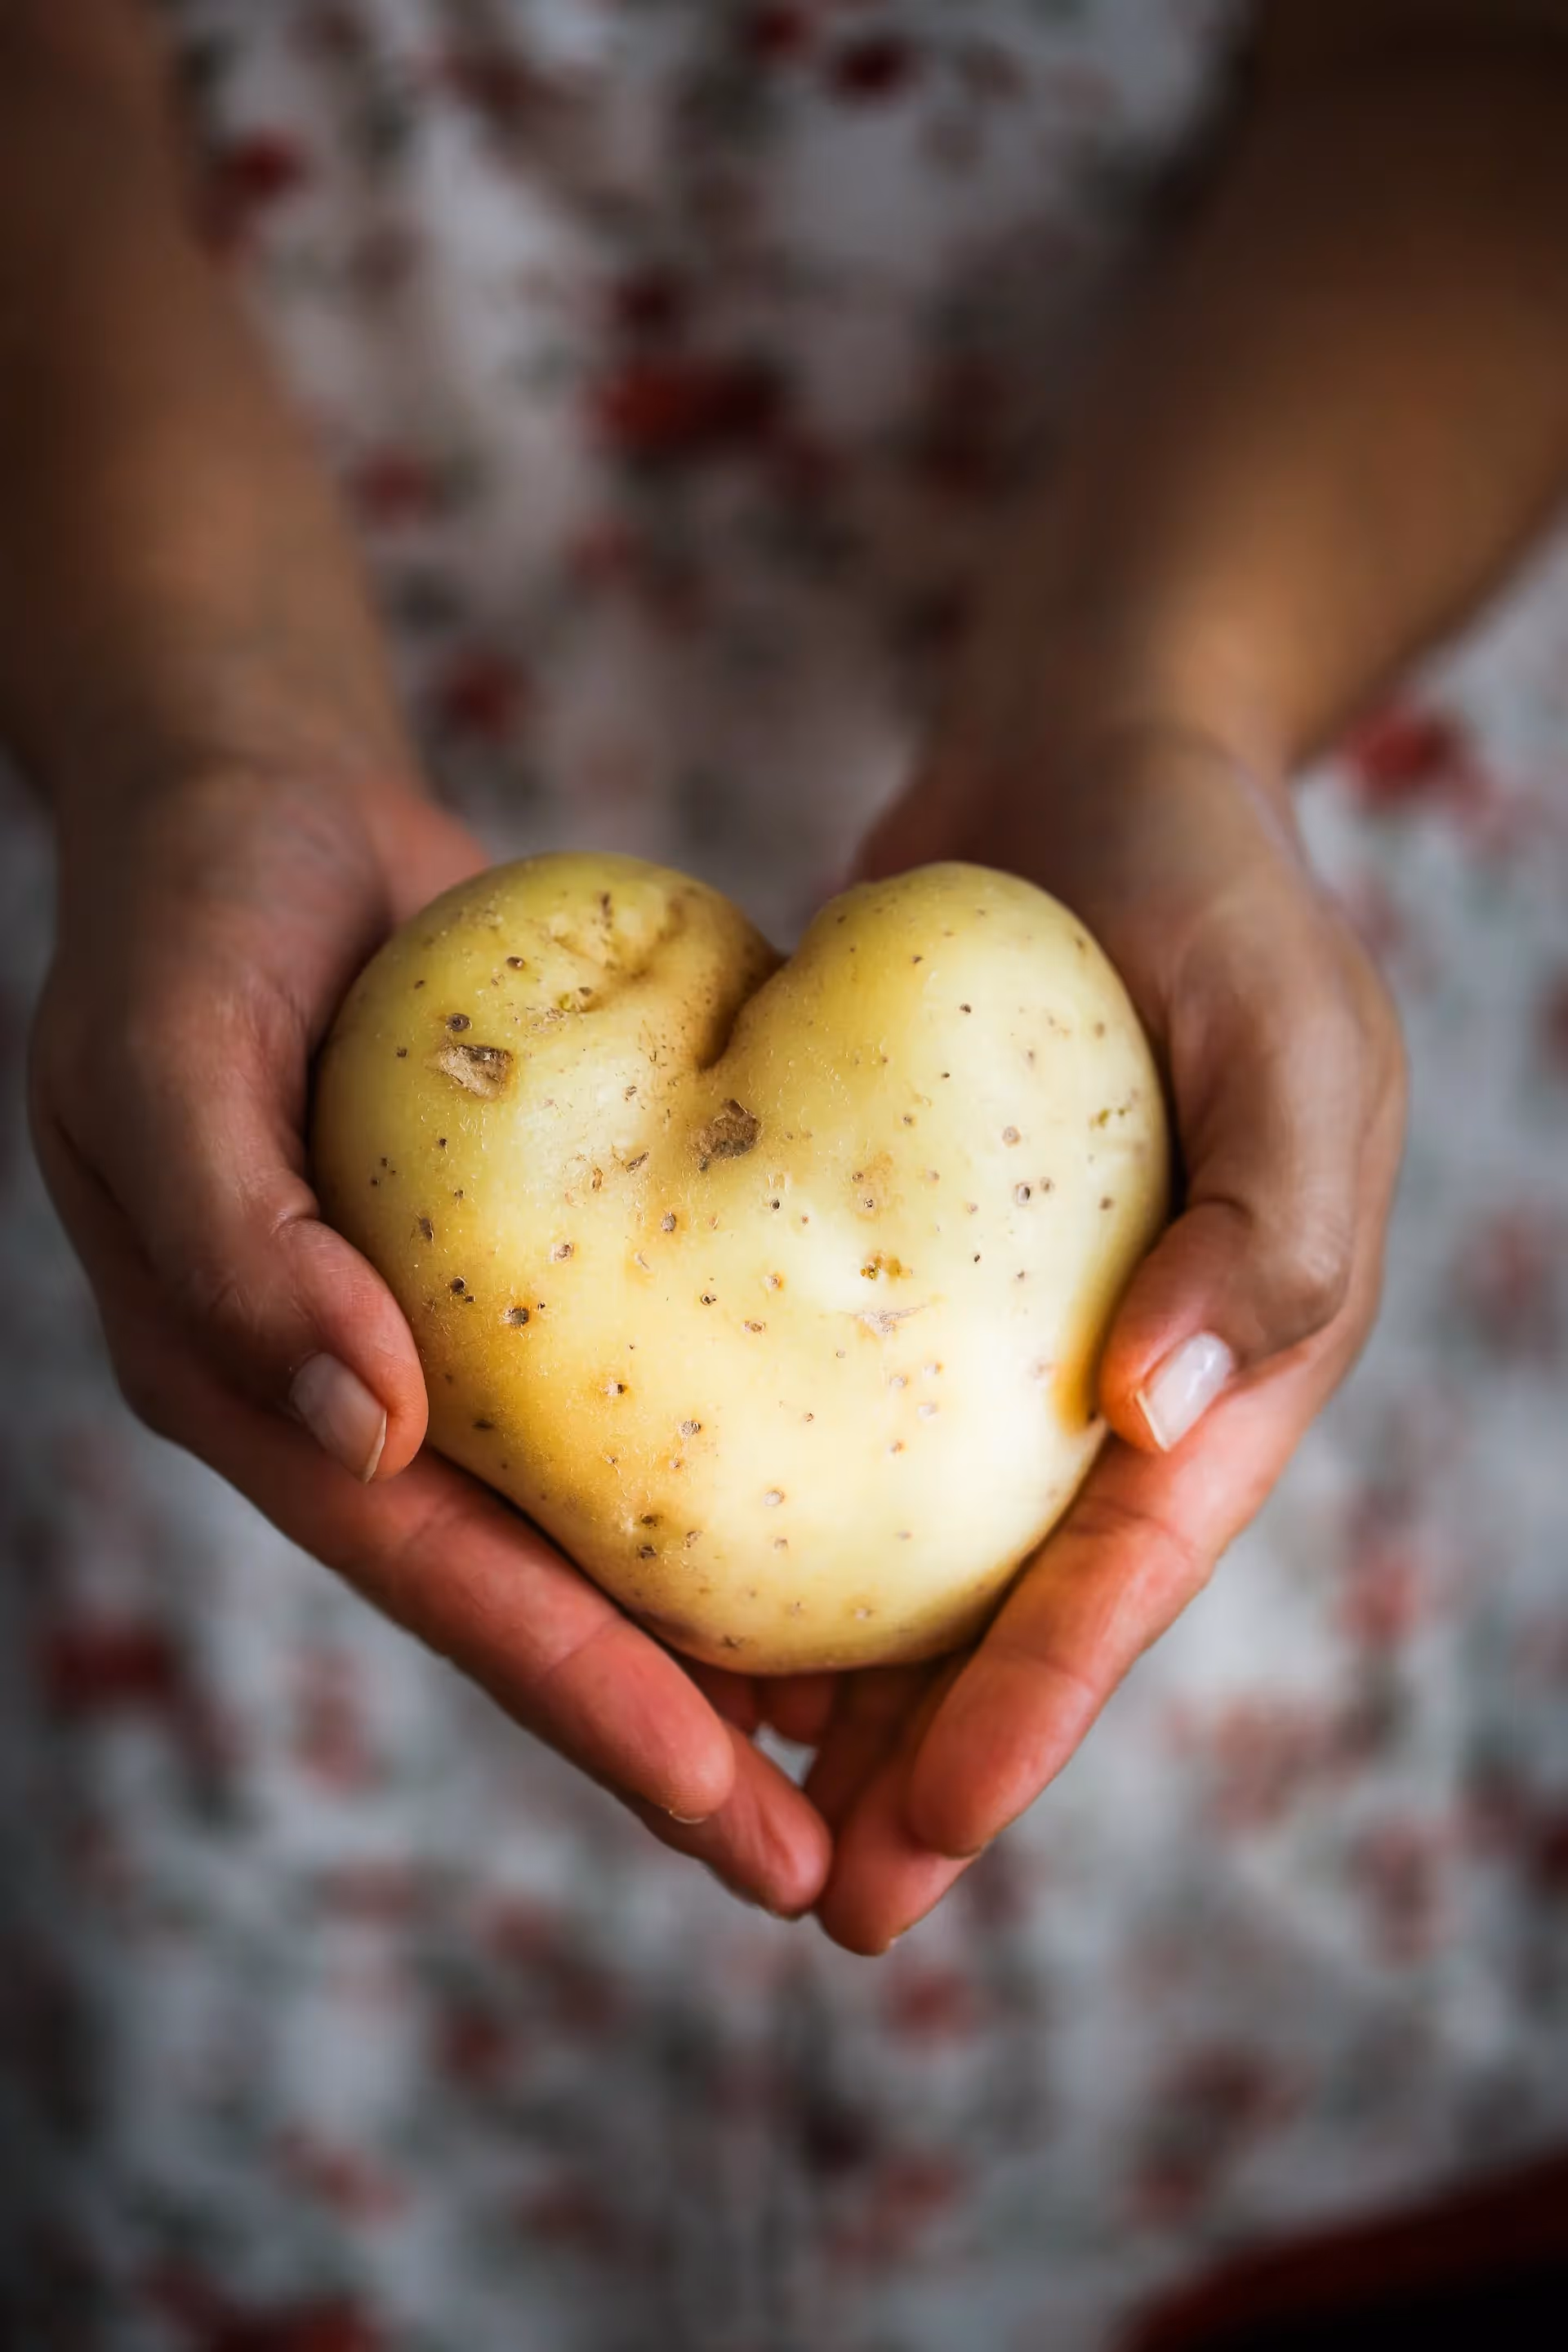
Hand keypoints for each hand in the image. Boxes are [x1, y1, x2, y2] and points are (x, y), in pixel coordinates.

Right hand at [30, 758, 829, 1916]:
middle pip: (528, 1604)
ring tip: (869, 1752)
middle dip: (669, 1740)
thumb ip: (237, 1245)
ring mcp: (444, 1353)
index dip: (581, 1697)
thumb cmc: (194, 919)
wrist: (261, 809)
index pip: (437, 1581)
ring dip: (718, 1646)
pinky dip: (731, 1484)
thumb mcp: (167, 1055)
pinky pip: (638, 1403)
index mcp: (256, 1392)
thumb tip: (364, 1434)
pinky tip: (847, 1533)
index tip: (729, 1807)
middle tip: (822, 1861)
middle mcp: (357, 1405)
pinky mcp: (530, 1280)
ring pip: (596, 1532)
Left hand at [786, 720, 1404, 1952]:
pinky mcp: (891, 1260)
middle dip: (931, 1760)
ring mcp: (1000, 1324)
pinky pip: (827, 1411)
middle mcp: (1113, 1369)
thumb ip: (1272, 1233)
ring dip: (841, 1672)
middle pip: (1017, 1603)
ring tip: (731, 1786)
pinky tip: (678, 1583)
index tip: (923, 1842)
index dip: (1032, 1717)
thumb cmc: (1216, 884)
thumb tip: (1158, 1427)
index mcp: (1237, 1359)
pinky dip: (770, 1509)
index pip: (1126, 1573)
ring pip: (915, 1540)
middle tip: (818, 1898)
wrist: (1096, 754)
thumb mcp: (1293, 1033)